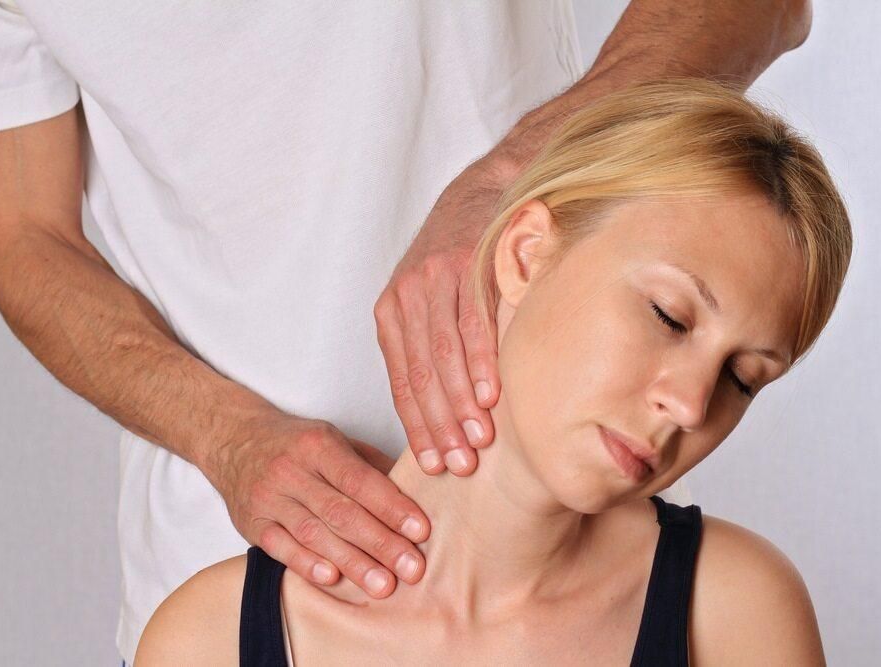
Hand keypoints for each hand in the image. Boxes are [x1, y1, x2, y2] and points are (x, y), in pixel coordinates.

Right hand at [209, 415, 430, 597]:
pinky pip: (280, 547)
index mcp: (318, 445)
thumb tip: (416, 489)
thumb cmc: (295, 442)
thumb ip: (371, 465)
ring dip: (352, 562)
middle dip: (381, 543)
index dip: (392, 507)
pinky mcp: (251, 523)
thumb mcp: (334, 439)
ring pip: (314, 534)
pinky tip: (333, 579)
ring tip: (383, 585)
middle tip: (412, 569)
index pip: (360, 480)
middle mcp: (291, 471)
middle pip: (341, 512)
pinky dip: (307, 564)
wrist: (233, 438)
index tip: (420, 530)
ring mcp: (268, 498)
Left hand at [374, 156, 514, 475]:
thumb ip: (425, 347)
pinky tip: (489, 396)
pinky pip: (473, 323)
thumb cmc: (459, 258)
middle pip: (421, 375)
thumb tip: (439, 412)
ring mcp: (436, 278)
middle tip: (456, 466)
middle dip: (438, 426)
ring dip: (460, 404)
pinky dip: (480, 364)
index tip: (430, 465)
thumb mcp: (428, 300)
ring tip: (476, 442)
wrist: (483, 193)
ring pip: (443, 355)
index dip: (416, 426)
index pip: (401, 381)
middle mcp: (406, 296)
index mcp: (390, 313)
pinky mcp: (468, 263)